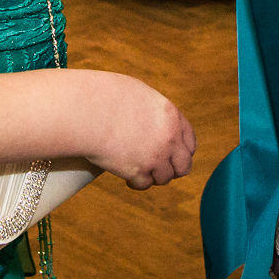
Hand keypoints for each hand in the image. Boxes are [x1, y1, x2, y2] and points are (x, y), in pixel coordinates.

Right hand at [87, 72, 195, 189]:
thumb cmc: (106, 96)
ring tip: (139, 169)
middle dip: (172, 168)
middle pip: (184, 165)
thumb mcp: (138, 94)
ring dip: (153, 175)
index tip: (172, 154)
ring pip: (165, 178)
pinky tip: (127, 177)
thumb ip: (152, 111)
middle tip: (158, 167)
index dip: (182, 150)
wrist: (89, 110)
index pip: (190, 141)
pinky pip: (144, 184)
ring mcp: (155, 157)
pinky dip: (136, 182)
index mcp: (171, 116)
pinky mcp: (137, 171)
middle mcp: (169, 138)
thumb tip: (152, 120)